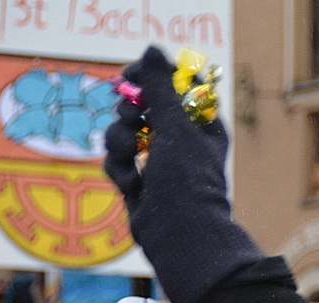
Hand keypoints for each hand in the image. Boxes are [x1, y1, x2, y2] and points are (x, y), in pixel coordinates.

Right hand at [102, 47, 263, 302]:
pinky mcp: (139, 181)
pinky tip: (132, 186)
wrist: (178, 236)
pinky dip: (119, 170)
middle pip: (140, 106)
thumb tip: (151, 50)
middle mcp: (181, 141)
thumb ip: (159, 88)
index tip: (132, 76)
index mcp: (201, 125)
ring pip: (121, 132)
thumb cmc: (186, 182)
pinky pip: (116, 160)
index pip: (172, 87)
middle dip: (129, 113)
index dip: (150, 79)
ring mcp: (159, 162)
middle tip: (134, 122)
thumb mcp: (173, 127)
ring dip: (119, 142)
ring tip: (131, 159)